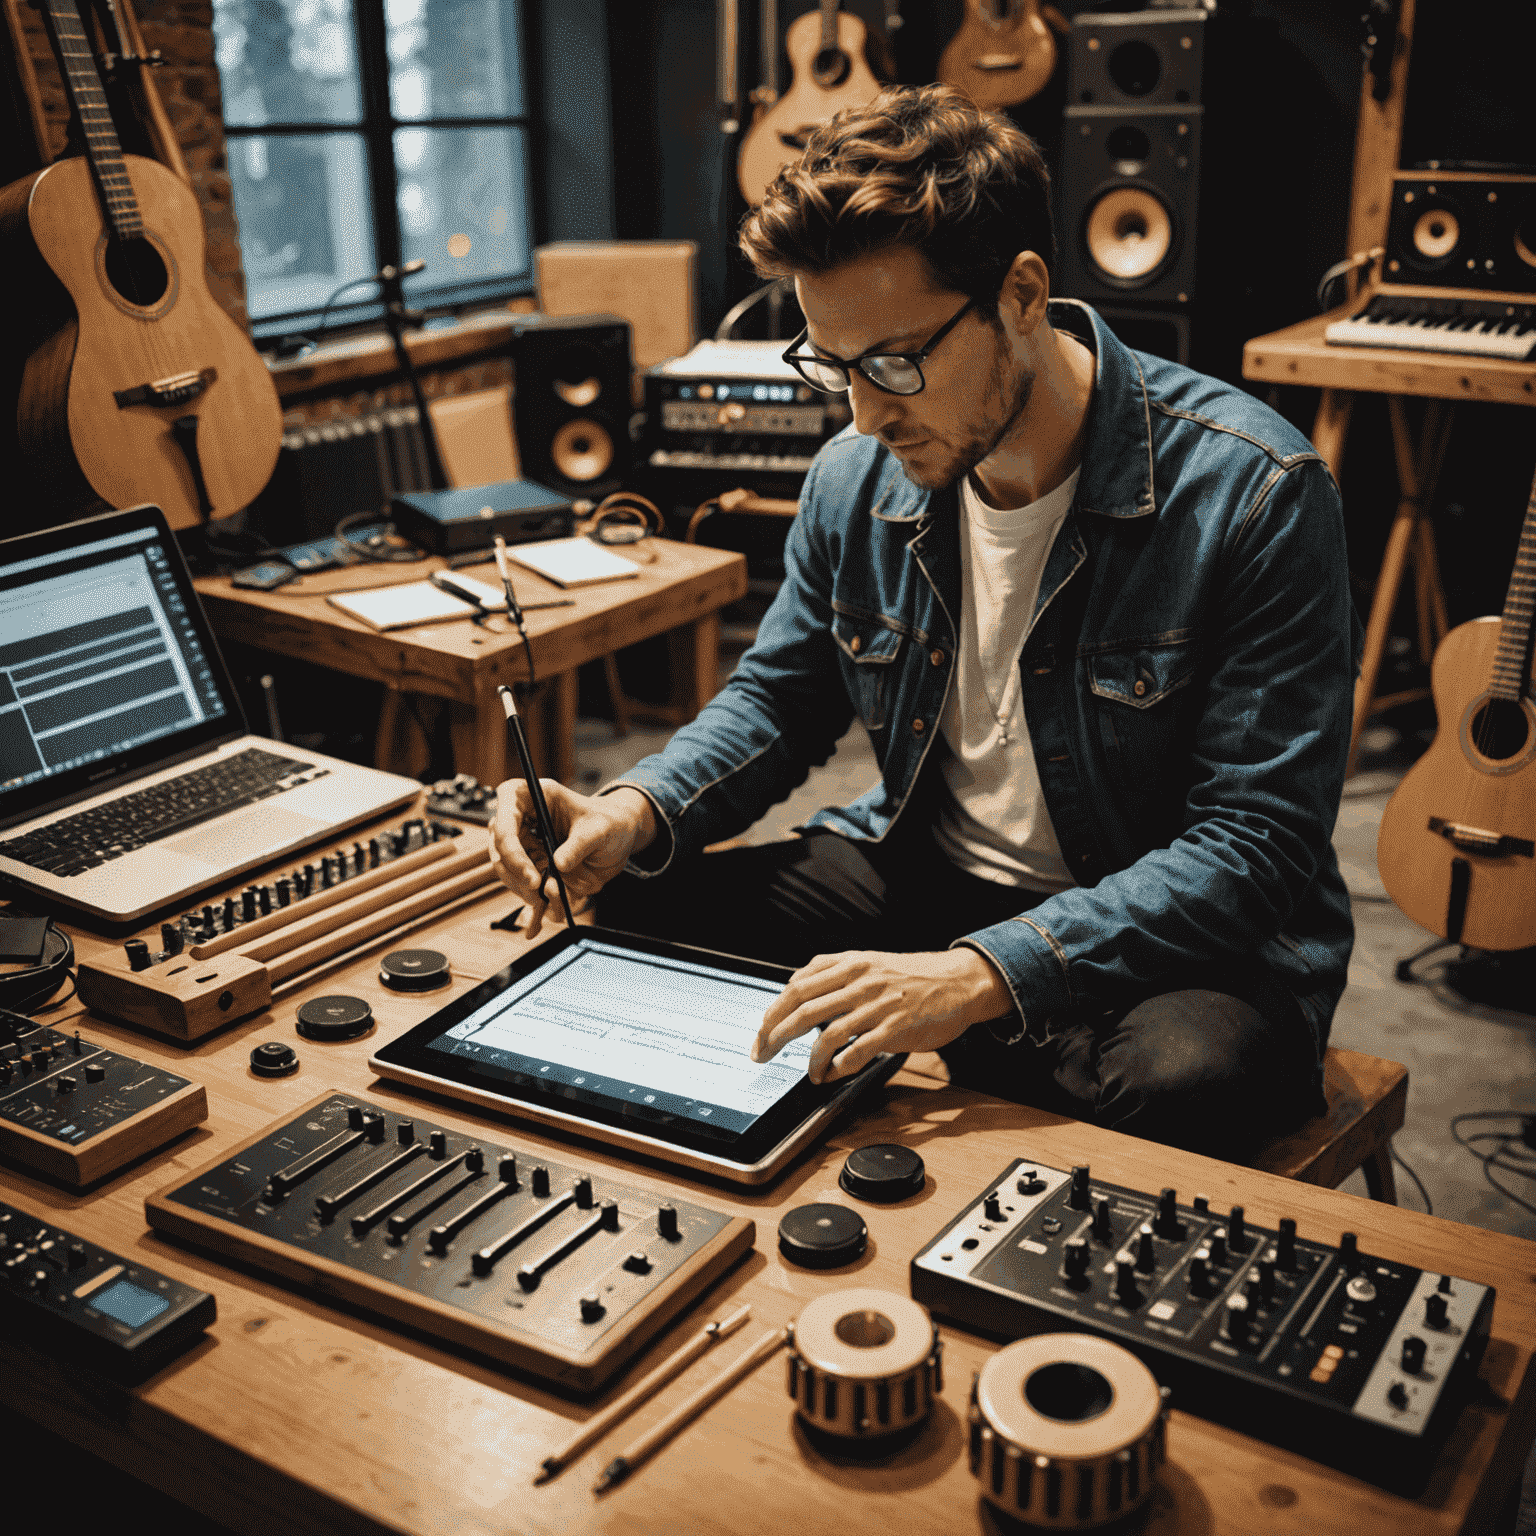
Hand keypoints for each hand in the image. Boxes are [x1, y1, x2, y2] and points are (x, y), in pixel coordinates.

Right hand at [489, 783, 654, 938]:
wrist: (619, 839)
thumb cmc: (608, 821)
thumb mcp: (600, 828)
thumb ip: (580, 844)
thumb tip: (558, 864)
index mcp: (531, 797)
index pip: (504, 821)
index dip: (511, 850)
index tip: (532, 877)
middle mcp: (521, 820)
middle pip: (500, 851)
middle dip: (520, 877)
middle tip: (541, 894)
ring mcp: (523, 845)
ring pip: (509, 874)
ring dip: (530, 893)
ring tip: (556, 901)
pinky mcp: (531, 866)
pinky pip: (523, 889)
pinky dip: (533, 906)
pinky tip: (537, 924)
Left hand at [750, 948, 1013, 1084]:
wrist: (959, 981)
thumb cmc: (914, 976)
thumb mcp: (871, 963)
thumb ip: (836, 974)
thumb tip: (799, 991)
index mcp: (850, 964)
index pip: (797, 986)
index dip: (772, 1010)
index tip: (761, 1030)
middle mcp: (859, 982)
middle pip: (803, 1009)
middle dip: (775, 1035)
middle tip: (763, 1054)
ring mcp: (876, 1006)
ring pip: (826, 1034)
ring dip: (810, 1059)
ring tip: (809, 1072)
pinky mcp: (894, 1029)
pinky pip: (856, 1052)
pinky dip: (838, 1067)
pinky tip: (834, 1074)